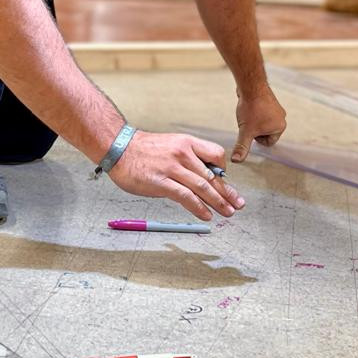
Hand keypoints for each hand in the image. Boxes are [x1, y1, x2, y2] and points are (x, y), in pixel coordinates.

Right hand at [109, 130, 245, 222]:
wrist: (119, 147)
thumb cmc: (143, 149)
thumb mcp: (171, 145)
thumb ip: (187, 159)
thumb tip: (203, 178)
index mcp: (187, 143)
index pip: (216, 155)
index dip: (223, 171)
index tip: (225, 183)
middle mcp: (183, 154)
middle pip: (212, 176)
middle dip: (227, 192)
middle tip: (238, 204)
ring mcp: (172, 168)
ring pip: (203, 187)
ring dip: (218, 202)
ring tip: (227, 212)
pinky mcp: (161, 182)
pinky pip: (186, 197)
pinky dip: (199, 207)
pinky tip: (206, 214)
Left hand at [232, 85, 286, 161]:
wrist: (251, 86)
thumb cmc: (251, 108)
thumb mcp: (245, 131)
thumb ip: (242, 147)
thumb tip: (236, 161)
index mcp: (280, 127)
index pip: (268, 143)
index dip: (255, 138)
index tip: (250, 128)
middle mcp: (281, 118)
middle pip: (265, 133)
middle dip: (254, 129)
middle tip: (249, 121)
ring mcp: (277, 109)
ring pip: (262, 123)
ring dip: (254, 121)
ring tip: (249, 113)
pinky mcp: (270, 101)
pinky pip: (261, 113)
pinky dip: (254, 112)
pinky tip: (249, 107)